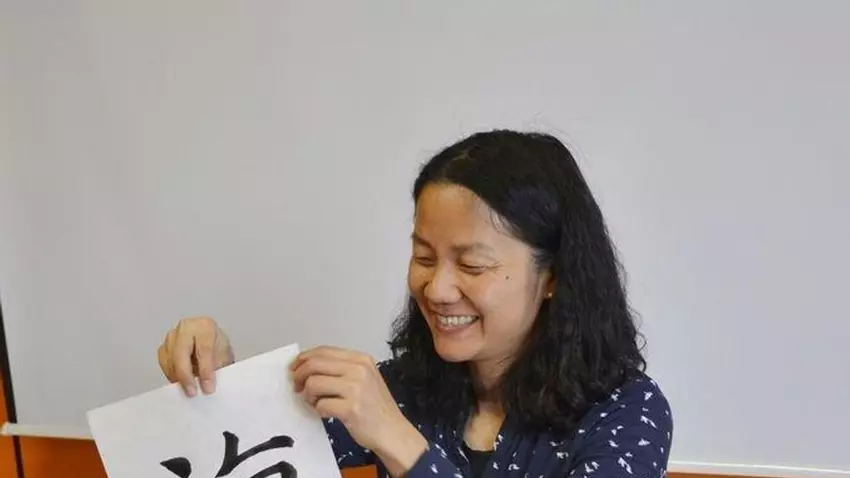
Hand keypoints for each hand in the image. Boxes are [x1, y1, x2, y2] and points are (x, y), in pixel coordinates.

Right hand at [158, 317, 234, 396]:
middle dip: (186, 375)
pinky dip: (171, 375)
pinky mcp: (164, 347)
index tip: (208, 387)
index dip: (205, 370)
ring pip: (170, 359)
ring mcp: (172, 336)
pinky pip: (164, 363)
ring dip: (178, 377)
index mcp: (205, 326)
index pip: (204, 349)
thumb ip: (217, 369)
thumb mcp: (225, 357)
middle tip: (192, 392)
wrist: (211, 343)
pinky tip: (180, 383)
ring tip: (189, 390)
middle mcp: (186, 327)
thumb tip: (208, 386)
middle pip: (181, 352)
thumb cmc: (218, 348)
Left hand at [290, 346, 426, 474]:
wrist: (393, 432)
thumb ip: (341, 369)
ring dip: (309, 396)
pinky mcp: (350, 408)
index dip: (303, 359)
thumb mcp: (364, 378)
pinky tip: (327, 413)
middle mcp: (359, 369)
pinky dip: (318, 411)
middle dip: (299, 375)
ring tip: (316, 403)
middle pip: (314, 364)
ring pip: (313, 383)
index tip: (294, 368)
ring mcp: (355, 388)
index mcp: (361, 359)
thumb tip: (308, 366)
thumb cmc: (376, 408)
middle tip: (296, 387)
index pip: (323, 351)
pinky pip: (320, 405)